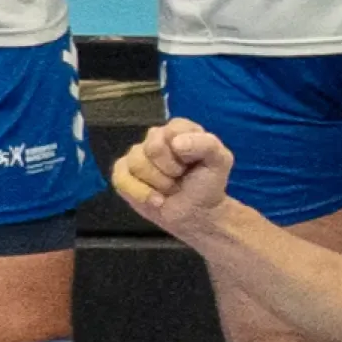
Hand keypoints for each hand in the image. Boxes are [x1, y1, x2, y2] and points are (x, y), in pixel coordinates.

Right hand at [111, 117, 236, 241]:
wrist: (195, 213)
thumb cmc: (208, 183)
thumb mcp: (220, 160)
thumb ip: (207, 144)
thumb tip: (176, 143)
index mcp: (179, 128)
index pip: (171, 131)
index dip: (183, 153)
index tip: (193, 163)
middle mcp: (155, 137)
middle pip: (152, 148)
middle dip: (170, 170)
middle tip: (180, 177)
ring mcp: (137, 155)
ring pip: (136, 164)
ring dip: (158, 183)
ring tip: (170, 188)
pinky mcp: (123, 174)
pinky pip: (121, 179)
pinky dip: (141, 193)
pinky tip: (156, 200)